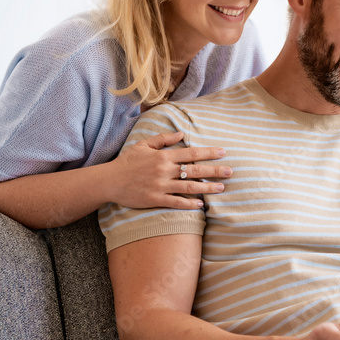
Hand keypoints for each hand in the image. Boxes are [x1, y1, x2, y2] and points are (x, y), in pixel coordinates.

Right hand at [109, 132, 231, 209]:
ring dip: (207, 188)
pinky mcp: (155, 199)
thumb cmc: (127, 161)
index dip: (209, 153)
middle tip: (230, 172)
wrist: (109, 181)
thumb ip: (163, 139)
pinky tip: (201, 205)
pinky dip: (189, 204)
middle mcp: (164, 171)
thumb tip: (182, 134)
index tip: (223, 152)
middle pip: (195, 171)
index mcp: (163, 156)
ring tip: (221, 188)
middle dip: (214, 171)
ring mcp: (161, 186)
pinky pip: (176, 202)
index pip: (191, 153)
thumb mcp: (143, 145)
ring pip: (189, 188)